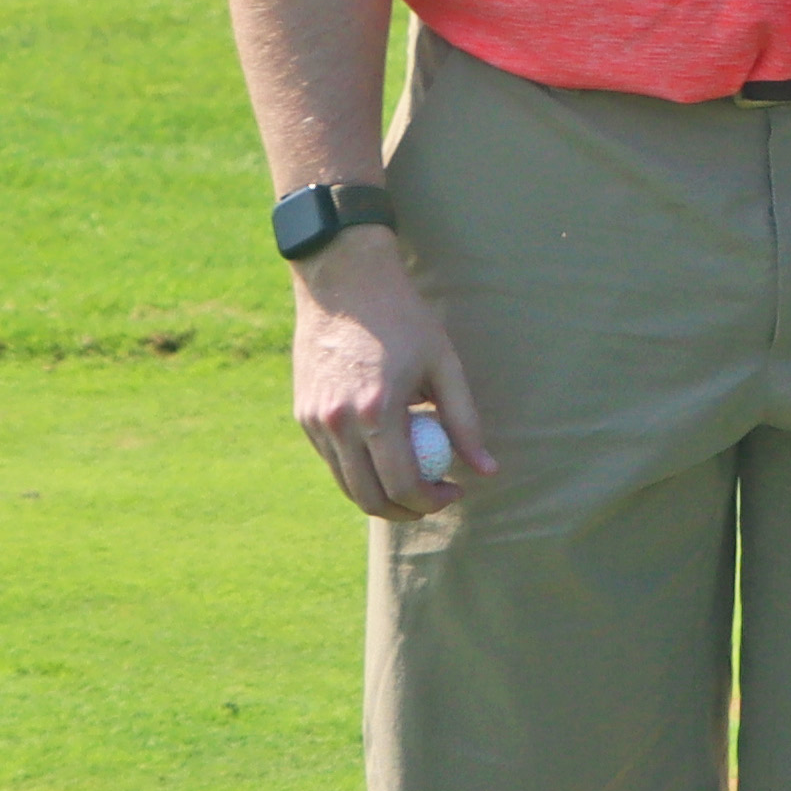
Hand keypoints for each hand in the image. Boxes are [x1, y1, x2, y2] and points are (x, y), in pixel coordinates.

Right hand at [291, 228, 476, 521]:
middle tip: (434, 498)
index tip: (455, 490)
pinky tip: (386, 451)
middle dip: (406, 510)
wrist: (343, 280)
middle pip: (369, 498)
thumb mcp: (444, 364)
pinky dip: (359, 469)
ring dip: (381, 494)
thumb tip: (488, 470)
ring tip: (414, 478)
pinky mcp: (303, 414)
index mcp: (375, 413)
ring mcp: (315, 421)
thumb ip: (464, 421)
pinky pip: (332, 460)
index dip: (432, 501)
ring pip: (346, 485)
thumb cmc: (402, 318)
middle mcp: (337, 424)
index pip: (402, 486)